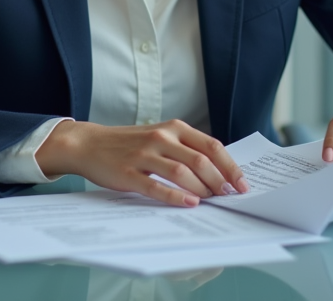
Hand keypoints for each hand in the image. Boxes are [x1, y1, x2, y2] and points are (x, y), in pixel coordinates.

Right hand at [35, 119, 249, 207]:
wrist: (90, 144)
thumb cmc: (130, 144)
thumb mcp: (161, 136)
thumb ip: (186, 148)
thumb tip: (219, 172)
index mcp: (174, 128)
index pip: (212, 146)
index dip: (230, 167)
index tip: (242, 184)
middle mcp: (162, 137)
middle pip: (201, 161)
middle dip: (220, 182)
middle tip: (228, 197)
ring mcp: (144, 154)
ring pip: (182, 173)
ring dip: (202, 190)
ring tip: (211, 201)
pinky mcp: (129, 173)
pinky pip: (157, 186)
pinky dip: (176, 197)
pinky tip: (190, 204)